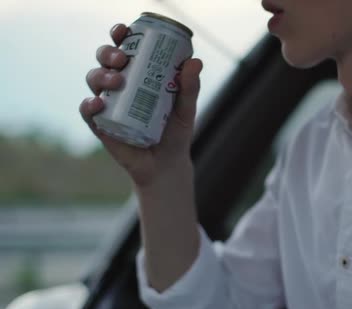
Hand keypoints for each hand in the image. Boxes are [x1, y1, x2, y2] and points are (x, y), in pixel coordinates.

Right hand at [79, 24, 202, 185]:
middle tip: (122, 58)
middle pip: (104, 60)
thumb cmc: (175, 132)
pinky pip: (88, 111)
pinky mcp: (101, 125)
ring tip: (118, 80)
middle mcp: (119, 85)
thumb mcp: (186, 109)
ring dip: (101, 75)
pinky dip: (89, 104)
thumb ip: (190, 87)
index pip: (125, 48)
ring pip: (94, 79)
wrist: (167, 165)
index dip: (119, 36)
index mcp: (138, 74)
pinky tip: (98, 102)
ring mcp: (108, 104)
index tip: (123, 31)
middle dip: (108, 53)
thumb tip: (194, 62)